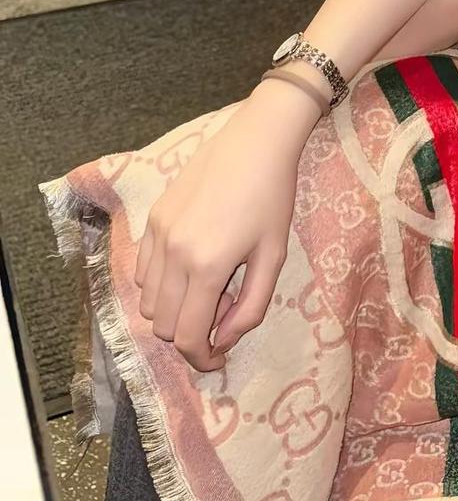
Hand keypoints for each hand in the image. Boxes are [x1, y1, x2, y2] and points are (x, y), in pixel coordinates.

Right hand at [134, 81, 320, 371]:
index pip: (188, 337)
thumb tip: (224, 340)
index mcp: (206, 267)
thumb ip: (250, 307)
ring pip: (148, 302)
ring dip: (174, 311)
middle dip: (190, 335)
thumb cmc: (273, 198)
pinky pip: (142, 272)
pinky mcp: (151, 218)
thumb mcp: (273, 257)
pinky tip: (189, 268)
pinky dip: (159, 285)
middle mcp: (172, 254)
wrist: (256, 141)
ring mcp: (157, 235)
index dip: (202, 359)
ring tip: (210, 287)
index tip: (219, 359)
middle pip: (163, 326)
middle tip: (223, 313)